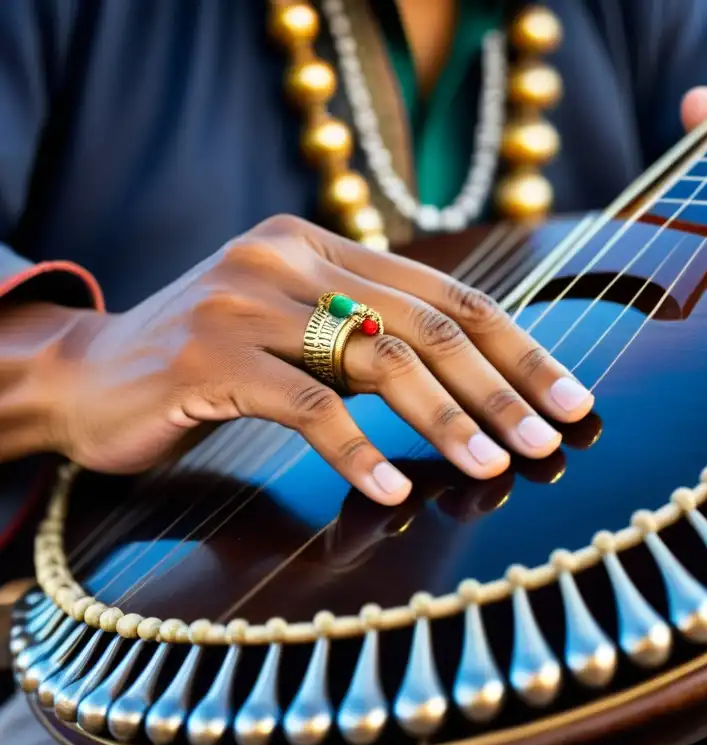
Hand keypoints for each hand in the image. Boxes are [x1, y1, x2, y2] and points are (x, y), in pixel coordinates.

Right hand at [47, 215, 593, 504]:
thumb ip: (371, 333)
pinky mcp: (208, 353)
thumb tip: (481, 377)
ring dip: (447, 421)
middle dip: (499, 389)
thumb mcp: (299, 329)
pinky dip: (357, 451)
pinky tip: (393, 489)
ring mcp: (247, 300)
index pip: (447, 296)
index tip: (569, 399)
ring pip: (377, 361)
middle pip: (427, 326)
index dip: (517, 349)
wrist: (90, 375)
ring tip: (494, 468)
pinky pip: (307, 404)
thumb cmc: (214, 363)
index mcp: (324, 246)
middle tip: (549, 440)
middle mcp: (290, 257)